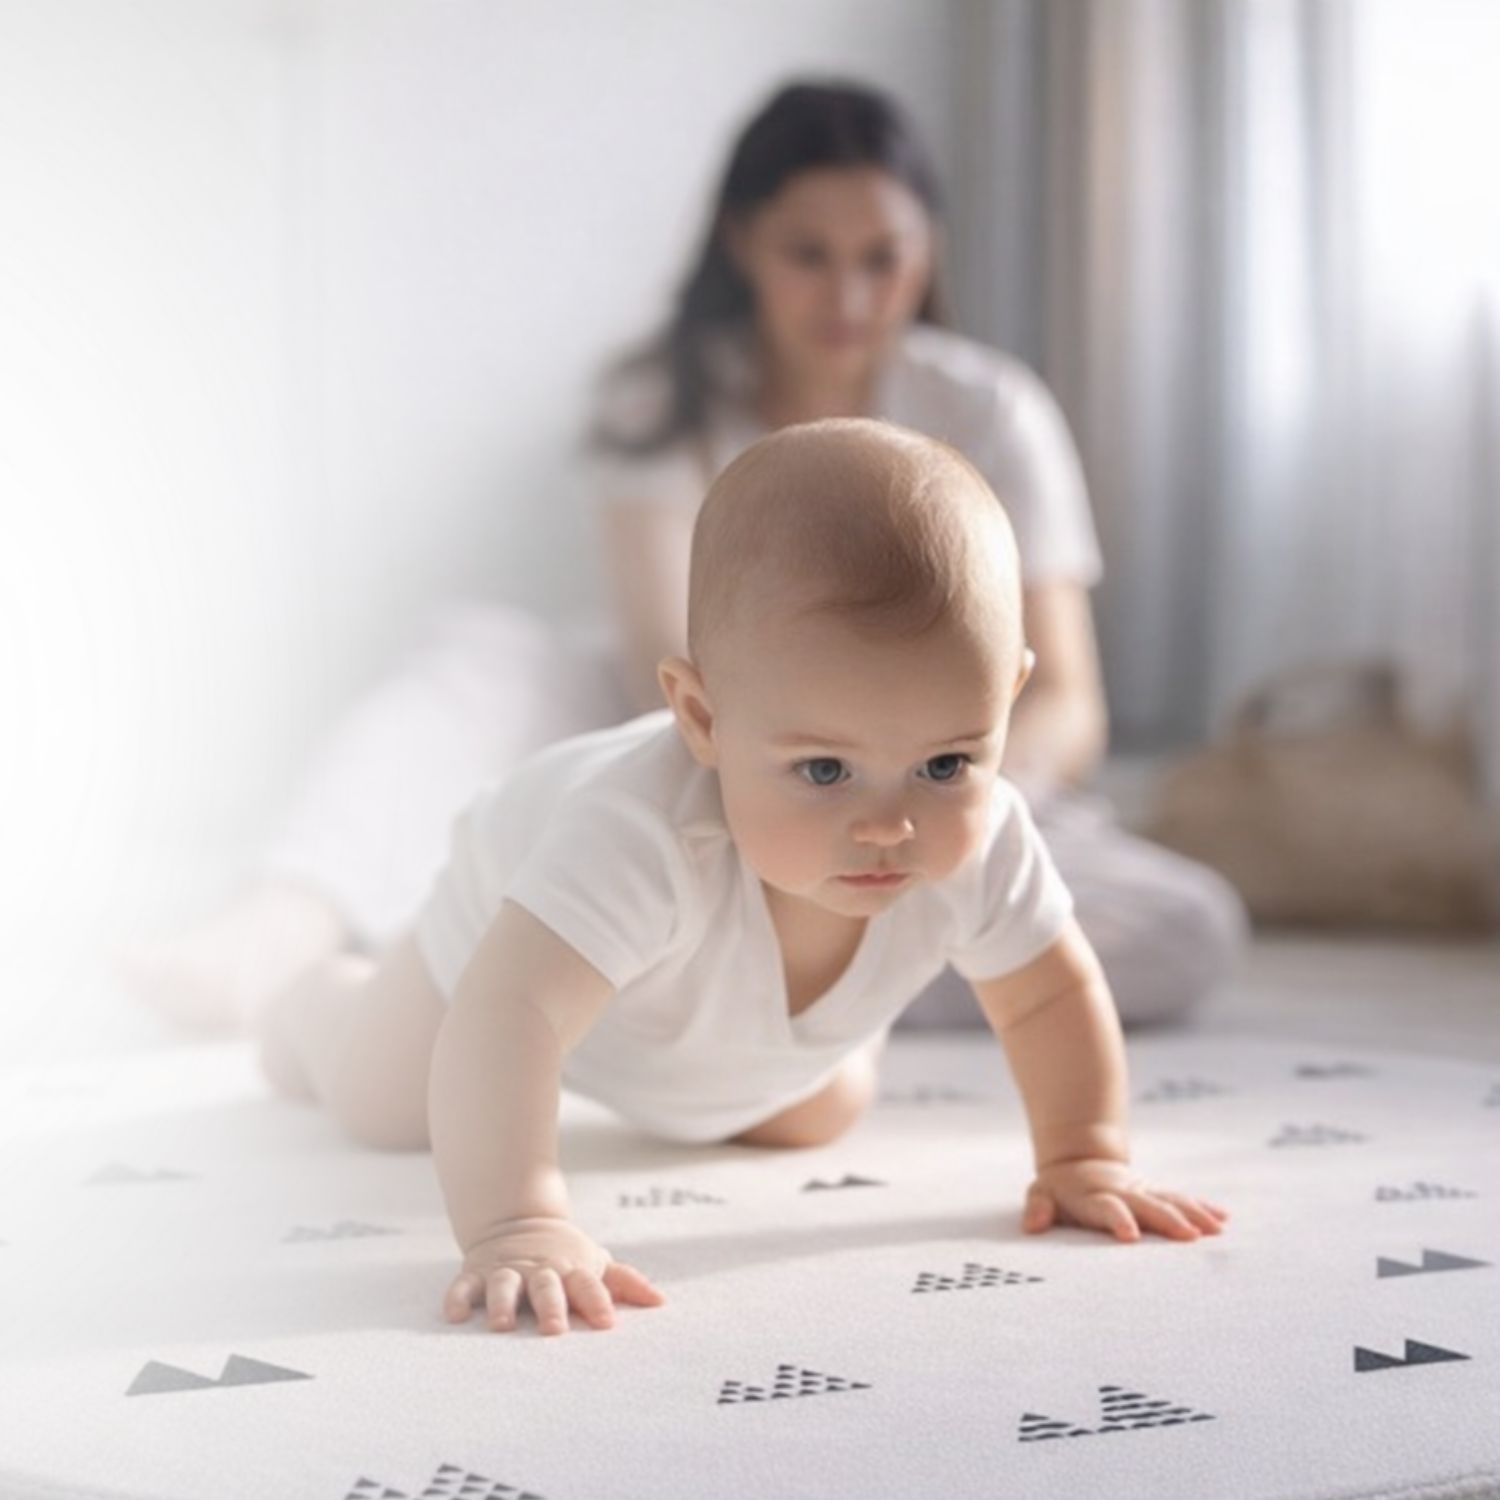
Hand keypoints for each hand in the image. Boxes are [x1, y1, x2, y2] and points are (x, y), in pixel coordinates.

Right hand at [442, 1216, 666, 1334]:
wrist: (518, 1221)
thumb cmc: (565, 1256)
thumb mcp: (595, 1262)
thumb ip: (625, 1282)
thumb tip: (661, 1302)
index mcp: (570, 1270)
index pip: (588, 1285)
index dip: (599, 1302)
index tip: (608, 1324)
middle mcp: (539, 1270)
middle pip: (547, 1287)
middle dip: (551, 1307)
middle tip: (555, 1331)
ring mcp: (507, 1270)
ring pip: (504, 1285)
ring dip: (503, 1303)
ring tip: (502, 1325)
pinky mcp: (477, 1272)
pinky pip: (464, 1286)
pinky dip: (457, 1298)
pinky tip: (454, 1316)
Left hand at [1021, 1158, 1230, 1242]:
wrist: (1080, 1161)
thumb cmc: (1059, 1189)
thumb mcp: (1041, 1194)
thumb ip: (1038, 1208)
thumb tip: (1032, 1225)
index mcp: (1094, 1197)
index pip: (1106, 1208)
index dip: (1118, 1219)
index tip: (1131, 1235)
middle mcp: (1123, 1192)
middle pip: (1147, 1206)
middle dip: (1169, 1220)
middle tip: (1191, 1236)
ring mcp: (1142, 1191)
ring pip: (1171, 1201)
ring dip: (1193, 1214)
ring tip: (1216, 1230)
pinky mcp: (1156, 1193)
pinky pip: (1181, 1199)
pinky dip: (1201, 1207)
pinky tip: (1222, 1218)